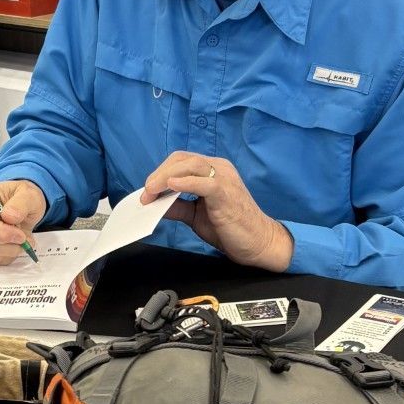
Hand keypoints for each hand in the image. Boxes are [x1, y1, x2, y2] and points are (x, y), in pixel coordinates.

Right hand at [0, 179, 46, 265]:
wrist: (23, 207)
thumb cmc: (23, 198)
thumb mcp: (29, 194)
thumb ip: (21, 203)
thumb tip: (9, 216)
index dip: (1, 232)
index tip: (21, 236)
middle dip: (6, 246)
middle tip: (25, 240)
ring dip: (8, 251)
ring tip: (23, 241)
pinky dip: (7, 256)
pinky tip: (15, 245)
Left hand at [142, 153, 293, 271]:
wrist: (258, 243)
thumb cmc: (230, 228)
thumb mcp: (196, 215)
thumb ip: (178, 206)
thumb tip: (154, 203)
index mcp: (212, 171)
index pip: (181, 161)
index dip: (160, 172)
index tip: (146, 191)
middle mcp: (219, 168)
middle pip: (182, 160)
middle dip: (159, 173)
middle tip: (145, 192)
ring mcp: (224, 179)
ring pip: (191, 166)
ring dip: (166, 177)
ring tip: (151, 190)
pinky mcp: (227, 193)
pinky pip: (204, 182)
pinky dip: (185, 182)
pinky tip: (170, 186)